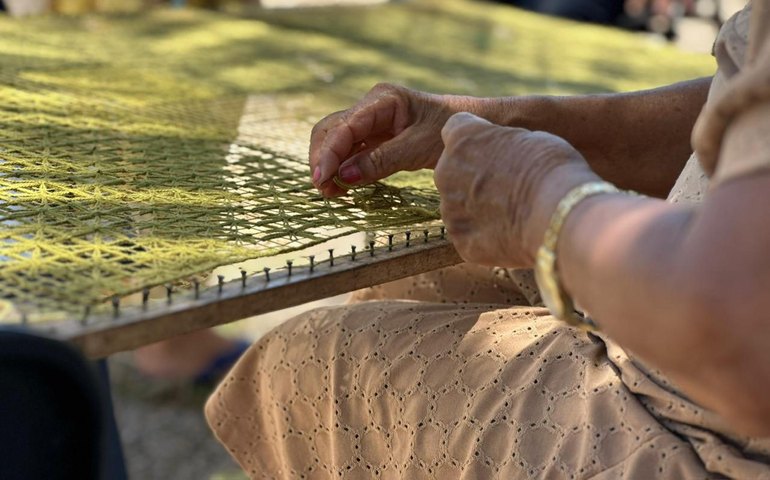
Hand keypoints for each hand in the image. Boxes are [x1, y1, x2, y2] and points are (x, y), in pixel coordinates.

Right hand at [309, 83, 474, 196]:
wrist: (469, 124)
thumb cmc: (450, 129)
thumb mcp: (418, 147)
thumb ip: (382, 160)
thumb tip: (345, 176)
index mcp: (382, 99)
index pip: (344, 126)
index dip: (329, 153)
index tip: (322, 179)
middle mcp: (370, 105)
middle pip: (331, 130)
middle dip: (322, 159)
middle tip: (324, 190)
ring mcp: (370, 119)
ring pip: (335, 139)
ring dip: (329, 165)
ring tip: (330, 192)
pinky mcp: (373, 135)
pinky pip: (349, 149)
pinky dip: (342, 167)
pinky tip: (341, 187)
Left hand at [435, 112, 599, 266]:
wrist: (559, 216)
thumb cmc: (552, 170)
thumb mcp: (531, 139)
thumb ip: (506, 144)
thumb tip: (507, 153)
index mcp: (463, 139)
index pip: (455, 128)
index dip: (476, 139)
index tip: (494, 149)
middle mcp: (446, 171)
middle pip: (452, 169)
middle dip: (472, 175)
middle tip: (505, 185)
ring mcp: (450, 209)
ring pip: (457, 204)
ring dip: (476, 206)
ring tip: (511, 212)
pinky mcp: (460, 240)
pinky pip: (467, 234)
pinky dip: (483, 234)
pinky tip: (509, 233)